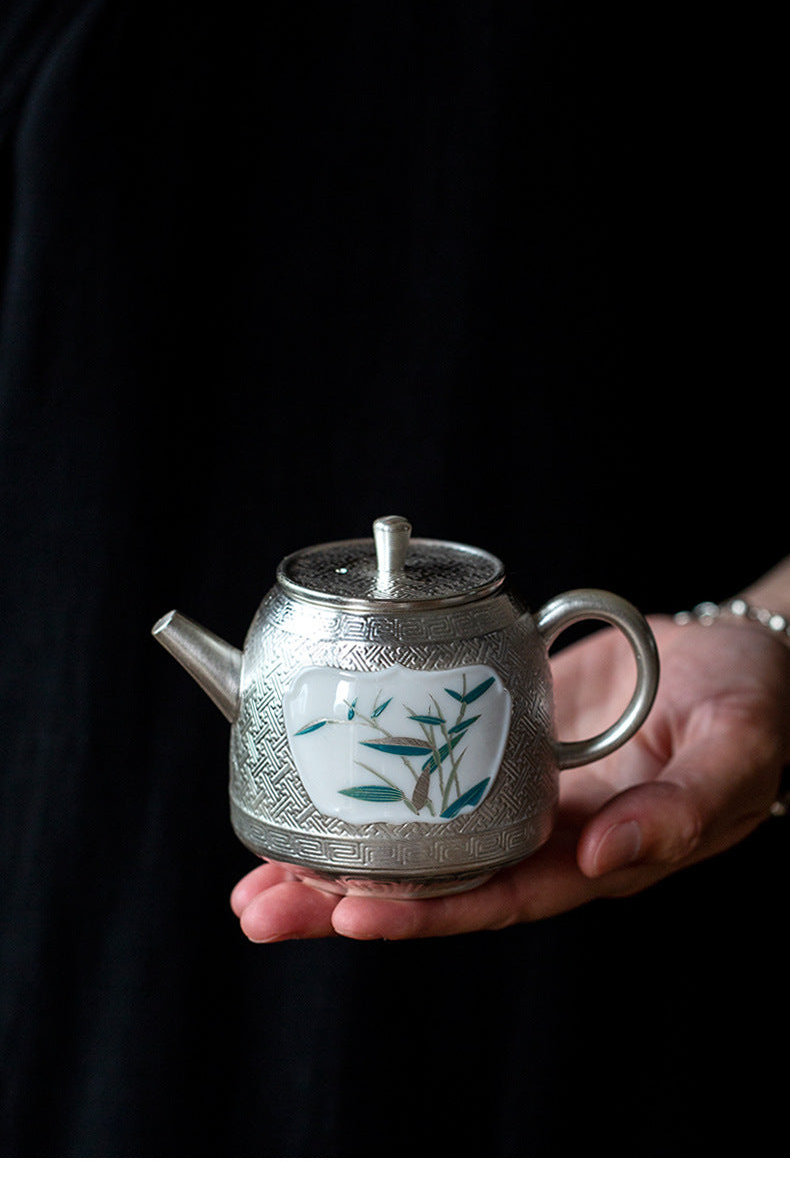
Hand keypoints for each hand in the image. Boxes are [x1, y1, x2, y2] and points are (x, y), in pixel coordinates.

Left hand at [230, 615, 789, 941]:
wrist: (731, 655)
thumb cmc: (749, 710)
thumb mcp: (734, 757)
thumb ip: (682, 810)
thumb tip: (609, 860)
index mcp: (594, 853)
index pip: (500, 897)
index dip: (428, 911)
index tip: (352, 913)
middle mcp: (540, 832)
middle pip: (438, 881)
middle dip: (347, 900)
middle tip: (261, 909)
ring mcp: (511, 785)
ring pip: (417, 833)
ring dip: (336, 854)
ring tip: (254, 877)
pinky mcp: (493, 733)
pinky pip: (425, 765)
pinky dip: (365, 781)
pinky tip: (306, 785)